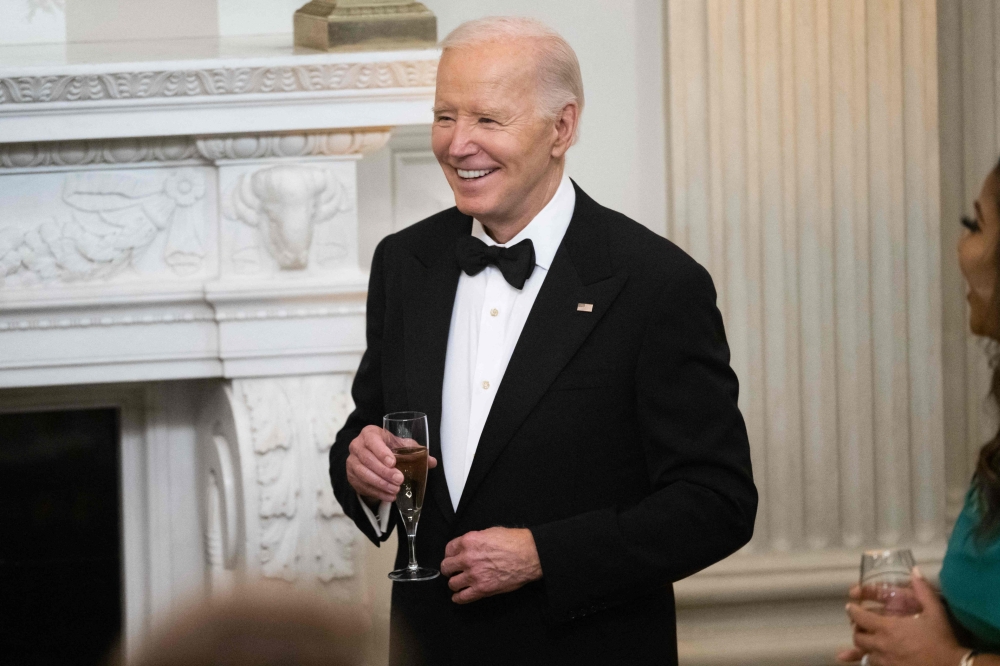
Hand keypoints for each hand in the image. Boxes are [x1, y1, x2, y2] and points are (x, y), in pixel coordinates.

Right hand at [345, 425, 436, 503]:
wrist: (372, 456)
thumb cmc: (389, 448)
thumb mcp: (401, 446)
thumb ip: (416, 451)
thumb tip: (432, 462)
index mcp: (369, 433)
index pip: (372, 440)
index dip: (381, 451)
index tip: (393, 462)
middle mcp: (357, 446)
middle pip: (367, 459)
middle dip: (384, 472)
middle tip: (399, 480)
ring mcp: (352, 462)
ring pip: (363, 474)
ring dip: (381, 484)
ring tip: (395, 490)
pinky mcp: (351, 476)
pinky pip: (362, 486)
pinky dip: (376, 492)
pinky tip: (389, 496)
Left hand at [440, 527, 542, 603]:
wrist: (529, 555)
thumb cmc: (514, 541)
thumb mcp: (490, 532)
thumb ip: (475, 540)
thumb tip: (469, 547)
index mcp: (469, 541)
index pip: (449, 549)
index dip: (450, 554)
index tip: (453, 558)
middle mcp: (467, 558)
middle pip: (446, 567)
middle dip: (449, 569)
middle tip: (454, 571)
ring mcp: (474, 575)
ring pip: (452, 583)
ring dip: (454, 583)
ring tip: (459, 583)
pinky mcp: (482, 589)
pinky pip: (462, 597)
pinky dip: (458, 598)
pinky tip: (458, 596)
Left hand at [837, 568, 965, 665]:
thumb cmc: (941, 639)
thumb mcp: (935, 612)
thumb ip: (923, 590)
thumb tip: (915, 571)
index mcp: (888, 628)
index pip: (860, 618)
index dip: (853, 611)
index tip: (850, 607)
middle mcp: (882, 645)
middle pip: (858, 638)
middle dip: (857, 630)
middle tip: (862, 627)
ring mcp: (885, 662)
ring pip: (865, 654)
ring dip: (865, 647)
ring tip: (871, 642)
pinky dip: (873, 661)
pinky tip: (878, 658)